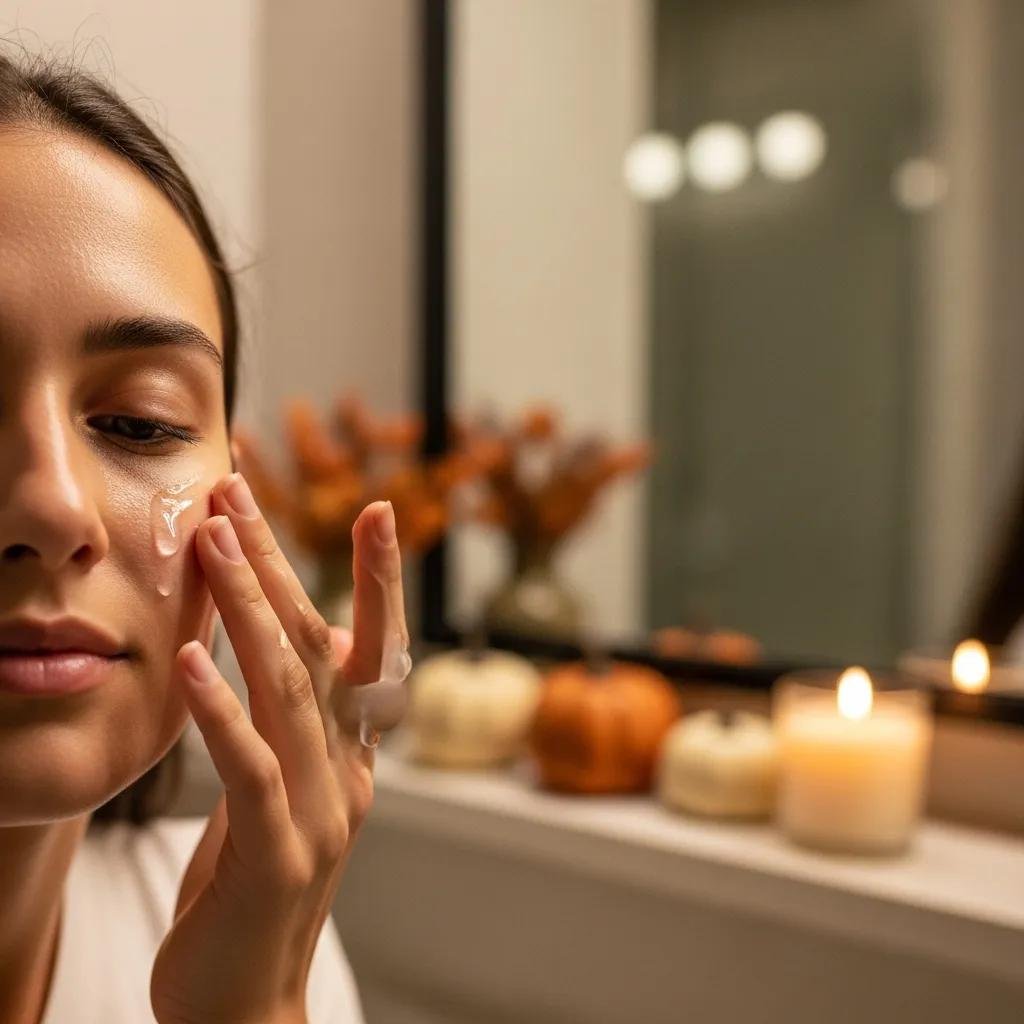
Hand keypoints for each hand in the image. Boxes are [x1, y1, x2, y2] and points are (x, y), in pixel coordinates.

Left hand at [150, 472, 408, 1023]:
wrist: (247, 1008)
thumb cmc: (251, 895)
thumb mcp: (273, 798)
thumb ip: (281, 733)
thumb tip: (261, 666)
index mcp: (351, 758)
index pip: (369, 652)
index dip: (377, 581)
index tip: (378, 512)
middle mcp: (349, 773)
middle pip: (323, 648)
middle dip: (283, 563)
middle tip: (243, 492)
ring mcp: (320, 812)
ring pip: (288, 690)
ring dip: (250, 608)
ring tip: (212, 539)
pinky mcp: (275, 854)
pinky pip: (249, 767)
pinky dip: (220, 709)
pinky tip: (191, 657)